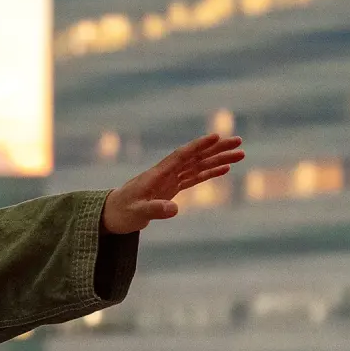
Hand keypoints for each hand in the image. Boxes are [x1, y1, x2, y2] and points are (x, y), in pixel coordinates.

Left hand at [101, 133, 243, 234]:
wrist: (109, 214)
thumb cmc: (120, 212)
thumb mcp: (137, 213)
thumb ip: (155, 210)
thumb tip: (175, 209)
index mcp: (157, 174)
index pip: (181, 156)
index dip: (198, 146)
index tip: (216, 136)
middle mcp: (165, 173)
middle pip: (194, 157)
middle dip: (216, 149)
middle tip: (239, 142)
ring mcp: (169, 180)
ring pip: (197, 166)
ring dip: (218, 159)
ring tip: (239, 154)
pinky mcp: (170, 189)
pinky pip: (193, 178)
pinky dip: (209, 173)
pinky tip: (224, 169)